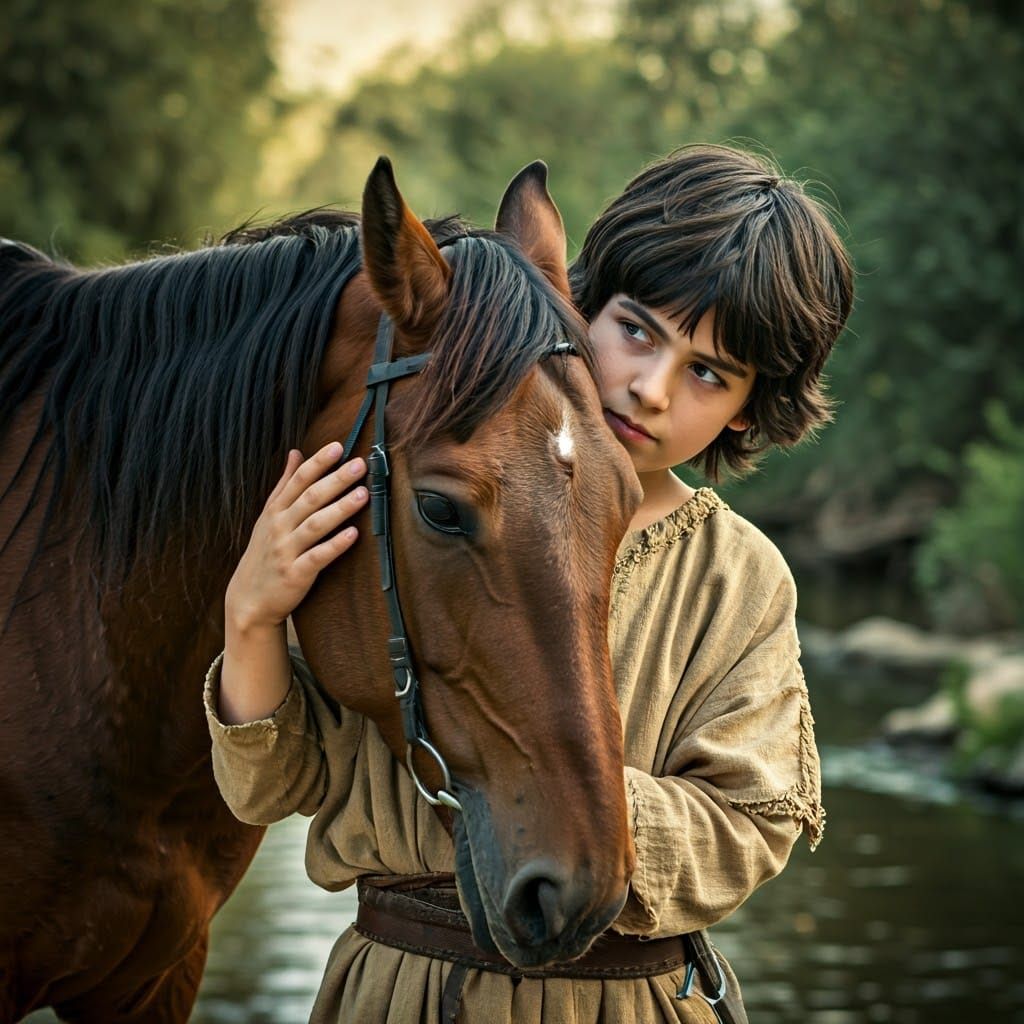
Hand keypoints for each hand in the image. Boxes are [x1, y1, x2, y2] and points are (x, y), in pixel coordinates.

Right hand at [225, 442, 367, 632]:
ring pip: (315, 525)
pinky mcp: (295, 574)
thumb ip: (284, 484)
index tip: (338, 447)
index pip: (298, 480)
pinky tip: (354, 534)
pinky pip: (317, 557)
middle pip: (310, 498)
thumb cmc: (264, 553)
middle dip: (335, 480)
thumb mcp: (268, 516)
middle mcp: (279, 527)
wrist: (248, 600)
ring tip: (363, 494)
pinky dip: (335, 545)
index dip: (318, 462)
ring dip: (340, 508)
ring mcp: (286, 550)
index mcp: (275, 511)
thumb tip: (295, 452)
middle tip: (359, 465)